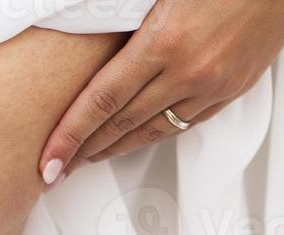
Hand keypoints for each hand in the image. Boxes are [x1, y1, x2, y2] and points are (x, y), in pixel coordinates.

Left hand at [38, 0, 283, 182]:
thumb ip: (128, 17)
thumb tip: (96, 36)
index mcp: (166, 41)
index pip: (102, 100)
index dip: (70, 134)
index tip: (48, 160)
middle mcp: (190, 72)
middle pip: (123, 123)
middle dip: (85, 148)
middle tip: (57, 167)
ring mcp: (215, 85)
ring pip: (156, 128)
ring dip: (119, 146)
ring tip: (91, 156)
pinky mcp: (235, 87)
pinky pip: (188, 121)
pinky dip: (157, 131)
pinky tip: (140, 135)